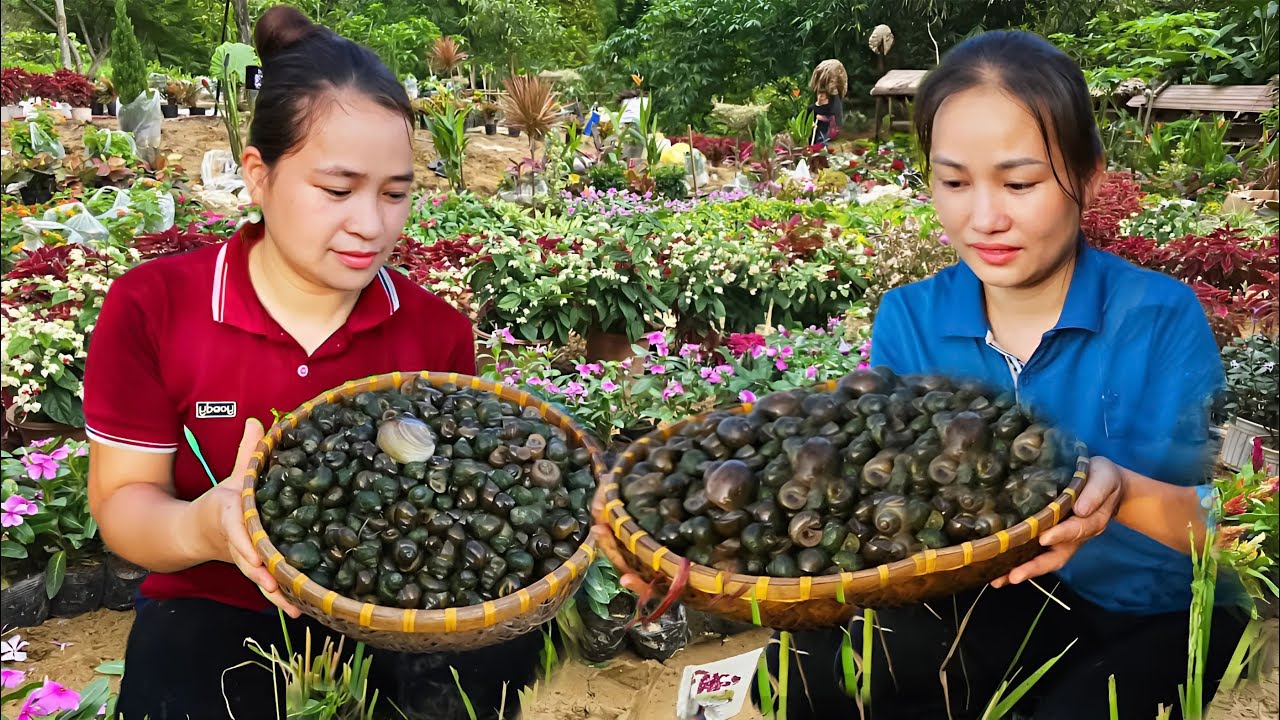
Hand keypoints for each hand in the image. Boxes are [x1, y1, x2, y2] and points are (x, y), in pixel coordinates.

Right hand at [200, 418, 301, 617]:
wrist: (193, 531)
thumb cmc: (221, 501)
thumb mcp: (232, 475)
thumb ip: (248, 452)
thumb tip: (259, 420)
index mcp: (231, 515)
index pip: (238, 526)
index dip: (247, 538)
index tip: (256, 549)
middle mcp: (237, 541)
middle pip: (248, 557)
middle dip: (261, 570)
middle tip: (274, 581)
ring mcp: (244, 559)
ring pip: (258, 576)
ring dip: (273, 591)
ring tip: (293, 605)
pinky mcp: (253, 570)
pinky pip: (267, 585)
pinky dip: (280, 598)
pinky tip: (300, 611)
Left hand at [991, 456, 1123, 588]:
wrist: (1103, 484)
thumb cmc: (1103, 478)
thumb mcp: (1105, 478)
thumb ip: (1095, 492)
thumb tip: (1080, 509)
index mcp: (1092, 522)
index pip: (1076, 530)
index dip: (1061, 534)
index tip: (1044, 538)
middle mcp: (1076, 537)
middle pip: (1057, 557)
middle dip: (1035, 567)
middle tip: (1014, 576)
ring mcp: (1062, 540)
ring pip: (1044, 560)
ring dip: (1022, 571)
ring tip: (999, 580)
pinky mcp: (1050, 538)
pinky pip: (1036, 554)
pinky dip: (1019, 563)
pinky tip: (999, 571)